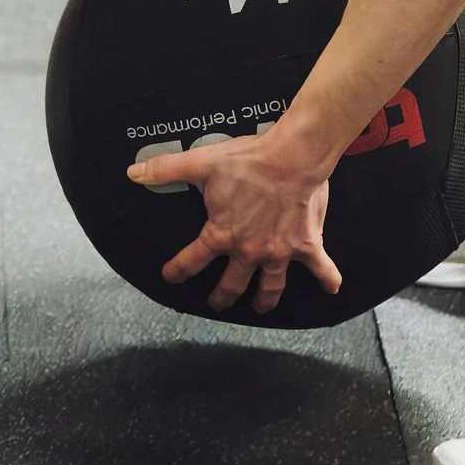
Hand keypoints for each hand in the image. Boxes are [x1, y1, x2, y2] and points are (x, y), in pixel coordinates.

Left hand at [126, 131, 341, 315]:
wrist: (292, 157)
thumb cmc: (248, 160)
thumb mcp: (201, 163)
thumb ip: (166, 169)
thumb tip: (133, 173)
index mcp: (221, 234)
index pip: (192, 259)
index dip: (178, 269)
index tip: (170, 276)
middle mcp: (249, 251)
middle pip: (232, 283)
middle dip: (222, 296)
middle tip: (218, 302)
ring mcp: (278, 252)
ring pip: (271, 286)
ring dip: (265, 299)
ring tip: (262, 308)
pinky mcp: (306, 245)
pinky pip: (320, 267)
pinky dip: (327, 279)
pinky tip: (332, 289)